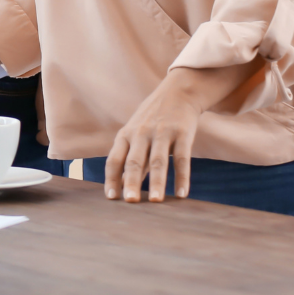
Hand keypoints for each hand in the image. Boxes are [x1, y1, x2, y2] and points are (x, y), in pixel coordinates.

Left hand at [104, 64, 251, 203]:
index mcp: (126, 135)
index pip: (114, 159)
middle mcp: (141, 133)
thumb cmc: (152, 120)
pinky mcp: (182, 132)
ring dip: (156, 182)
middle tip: (130, 201)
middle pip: (134, 161)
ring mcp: (162, 132)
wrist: (178, 93)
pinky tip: (182, 194)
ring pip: (158, 160)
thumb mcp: (136, 134)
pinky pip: (182, 158)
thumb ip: (131, 159)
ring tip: (156, 201)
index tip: (111, 198)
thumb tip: (123, 187)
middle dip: (131, 181)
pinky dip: (182, 177)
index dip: (112, 179)